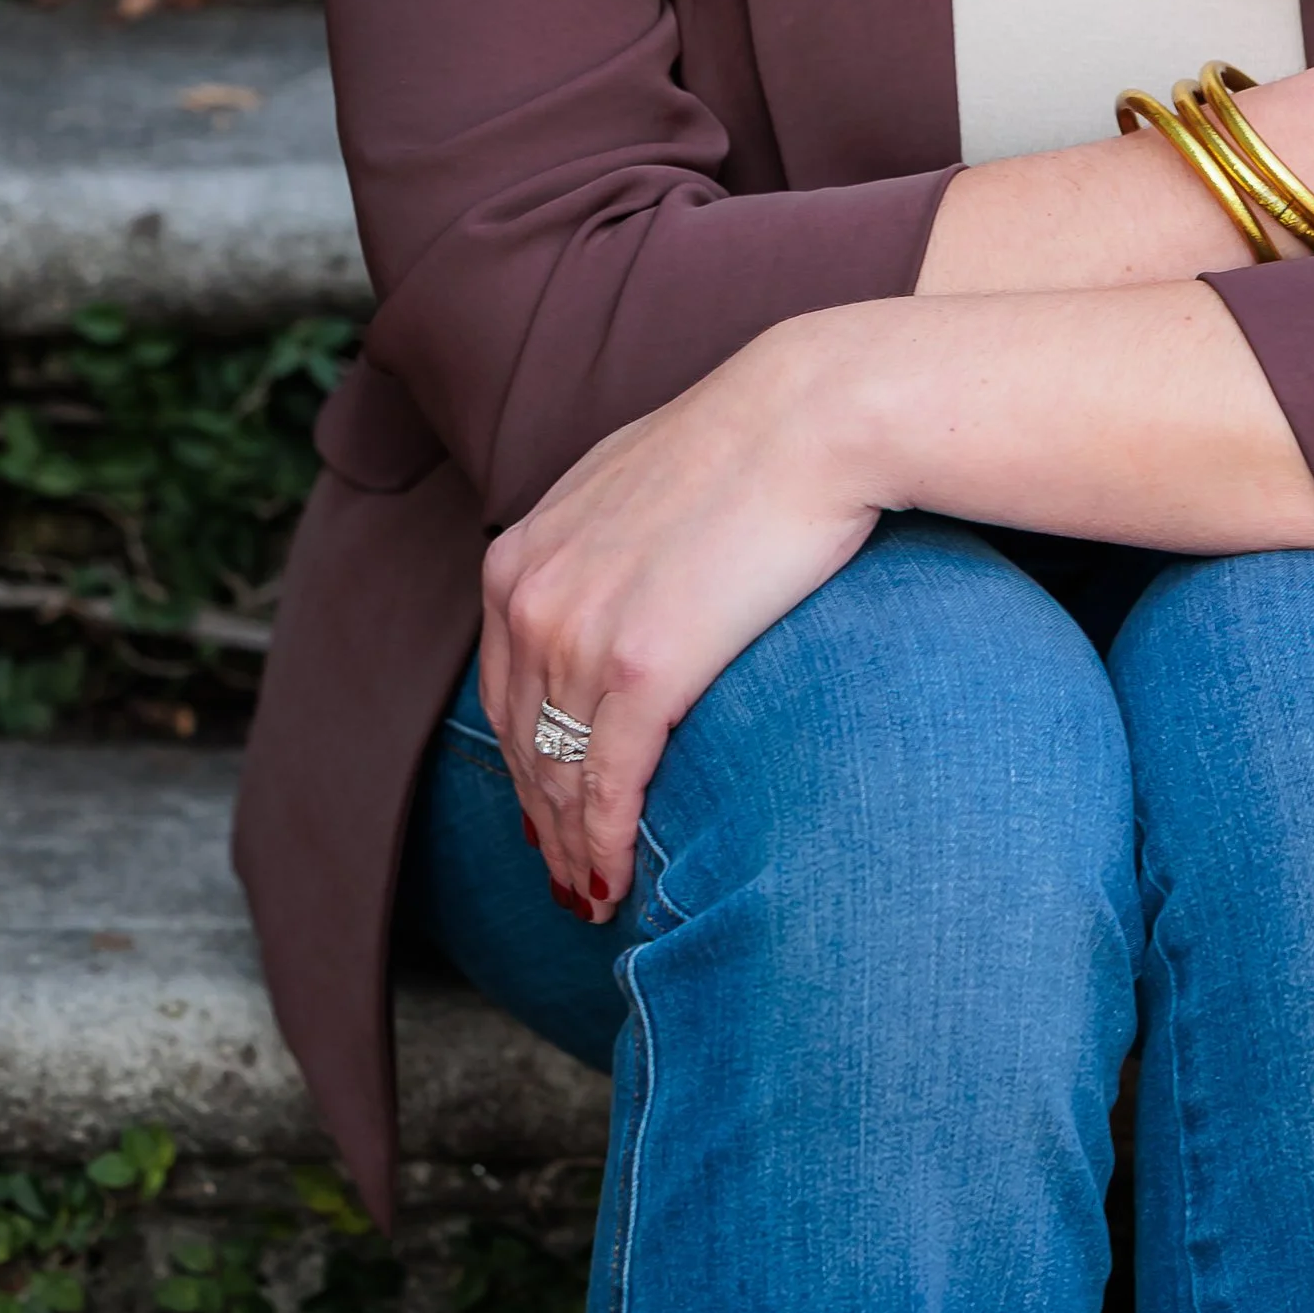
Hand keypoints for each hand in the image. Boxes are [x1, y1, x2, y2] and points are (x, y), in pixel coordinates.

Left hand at [479, 320, 877, 916]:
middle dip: (541, 821)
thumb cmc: (745, 445)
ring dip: (573, 850)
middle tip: (569, 878)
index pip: (502, 692)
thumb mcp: (628, 485)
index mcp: (520, 556)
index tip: (544, 809)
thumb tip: (602, 591)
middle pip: (520, 745)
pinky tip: (618, 879)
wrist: (811, 417)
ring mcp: (581, 635)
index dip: (521, 763)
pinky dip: (607, 844)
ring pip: (558, 777)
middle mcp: (532, 599)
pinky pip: (610, 784)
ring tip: (595, 894)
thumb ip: (592, 546)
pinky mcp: (644, 669)